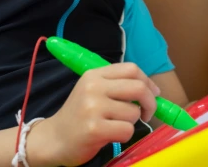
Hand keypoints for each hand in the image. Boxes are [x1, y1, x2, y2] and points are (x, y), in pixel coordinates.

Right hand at [28, 63, 159, 166]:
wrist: (54, 138)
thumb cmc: (79, 116)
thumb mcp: (92, 91)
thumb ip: (116, 86)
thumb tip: (152, 90)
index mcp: (94, 75)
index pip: (131, 69)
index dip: (147, 81)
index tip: (152, 93)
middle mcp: (93, 87)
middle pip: (138, 87)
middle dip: (150, 102)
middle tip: (147, 113)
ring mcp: (93, 107)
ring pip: (134, 112)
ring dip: (131, 122)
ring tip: (115, 124)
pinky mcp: (95, 128)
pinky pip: (127, 130)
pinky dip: (124, 135)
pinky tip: (110, 135)